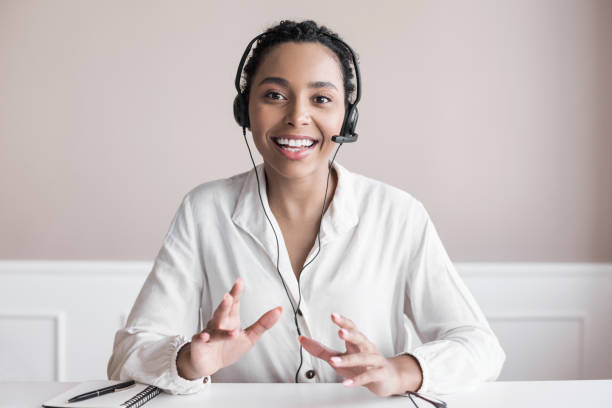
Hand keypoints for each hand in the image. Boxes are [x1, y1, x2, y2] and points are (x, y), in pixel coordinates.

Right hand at [177, 277, 281, 378]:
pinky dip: (203, 338)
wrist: (209, 364)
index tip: (239, 281)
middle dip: (225, 304)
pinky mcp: (200, 344)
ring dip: (221, 327)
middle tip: (228, 296)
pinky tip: (205, 336)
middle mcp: (218, 323)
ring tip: (232, 327)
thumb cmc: (228, 348)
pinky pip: (201, 340)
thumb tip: (279, 310)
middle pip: (222, 311)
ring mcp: (208, 333)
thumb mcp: (250, 337)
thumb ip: (263, 324)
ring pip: (214, 327)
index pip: (233, 303)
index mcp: (230, 319)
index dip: (236, 292)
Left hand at [298, 313, 422, 396]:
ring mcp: (374, 361)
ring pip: (363, 358)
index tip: (333, 315)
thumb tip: (302, 340)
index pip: (351, 327)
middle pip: (360, 338)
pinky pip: (368, 376)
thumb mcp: (340, 356)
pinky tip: (346, 382)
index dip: (343, 321)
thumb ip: (321, 349)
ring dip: (349, 359)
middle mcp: (367, 348)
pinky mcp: (379, 374)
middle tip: (340, 332)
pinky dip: (357, 380)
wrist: (387, 378)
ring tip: (335, 361)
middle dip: (351, 334)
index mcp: (357, 341)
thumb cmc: (363, 365)